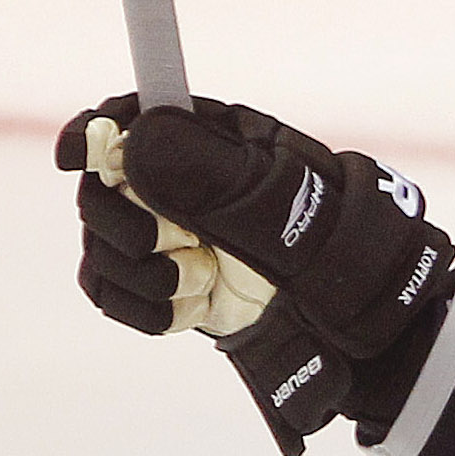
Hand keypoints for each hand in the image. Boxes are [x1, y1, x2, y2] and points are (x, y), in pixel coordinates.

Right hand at [57, 93, 454, 455]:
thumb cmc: (351, 262)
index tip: (78, 154)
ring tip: (192, 285)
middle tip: (162, 244)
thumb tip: (135, 140)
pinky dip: (135, 305)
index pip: (138, 116)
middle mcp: (189, 186)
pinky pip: (112, 288)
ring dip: (133, 268)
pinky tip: (180, 313)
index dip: (97, 130)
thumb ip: (219, 179)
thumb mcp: (295, 214)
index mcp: (222, 144)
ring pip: (102, 240)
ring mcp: (177, 236)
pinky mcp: (171, 287)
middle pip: (102, 182)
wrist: (376, 338)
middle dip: (118, 216)